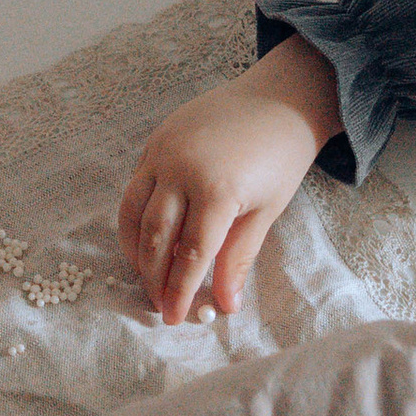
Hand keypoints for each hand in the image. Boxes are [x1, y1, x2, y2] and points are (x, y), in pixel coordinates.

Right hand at [119, 44, 344, 324]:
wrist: (280, 97)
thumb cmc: (281, 156)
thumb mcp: (266, 211)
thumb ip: (238, 258)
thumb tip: (225, 305)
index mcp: (217, 190)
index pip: (191, 255)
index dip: (180, 290)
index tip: (175, 317)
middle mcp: (181, 169)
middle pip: (156, 238)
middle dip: (154, 277)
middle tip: (159, 305)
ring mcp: (163, 152)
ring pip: (135, 213)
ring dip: (136, 251)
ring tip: (146, 276)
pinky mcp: (155, 141)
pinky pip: (135, 188)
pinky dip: (134, 219)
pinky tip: (143, 240)